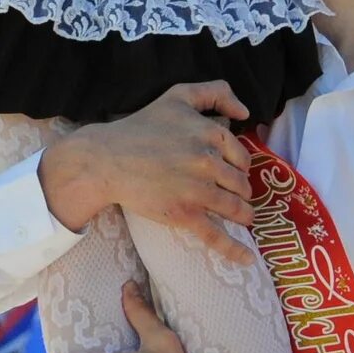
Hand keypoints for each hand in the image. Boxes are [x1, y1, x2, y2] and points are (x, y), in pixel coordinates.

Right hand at [40, 83, 257, 263]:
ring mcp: (198, 190)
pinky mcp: (184, 214)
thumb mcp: (178, 96)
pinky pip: (216, 235)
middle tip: (233, 195)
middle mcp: (209, 161)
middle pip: (241, 184)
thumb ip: (215, 93)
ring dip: (244, 216)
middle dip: (241, 191)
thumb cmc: (141, 127)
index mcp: (211, 133)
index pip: (242, 156)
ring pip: (235, 208)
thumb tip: (244, 113)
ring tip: (244, 219)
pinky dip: (234, 249)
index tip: (234, 173)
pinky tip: (247, 259)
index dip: (240, 167)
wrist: (106, 159)